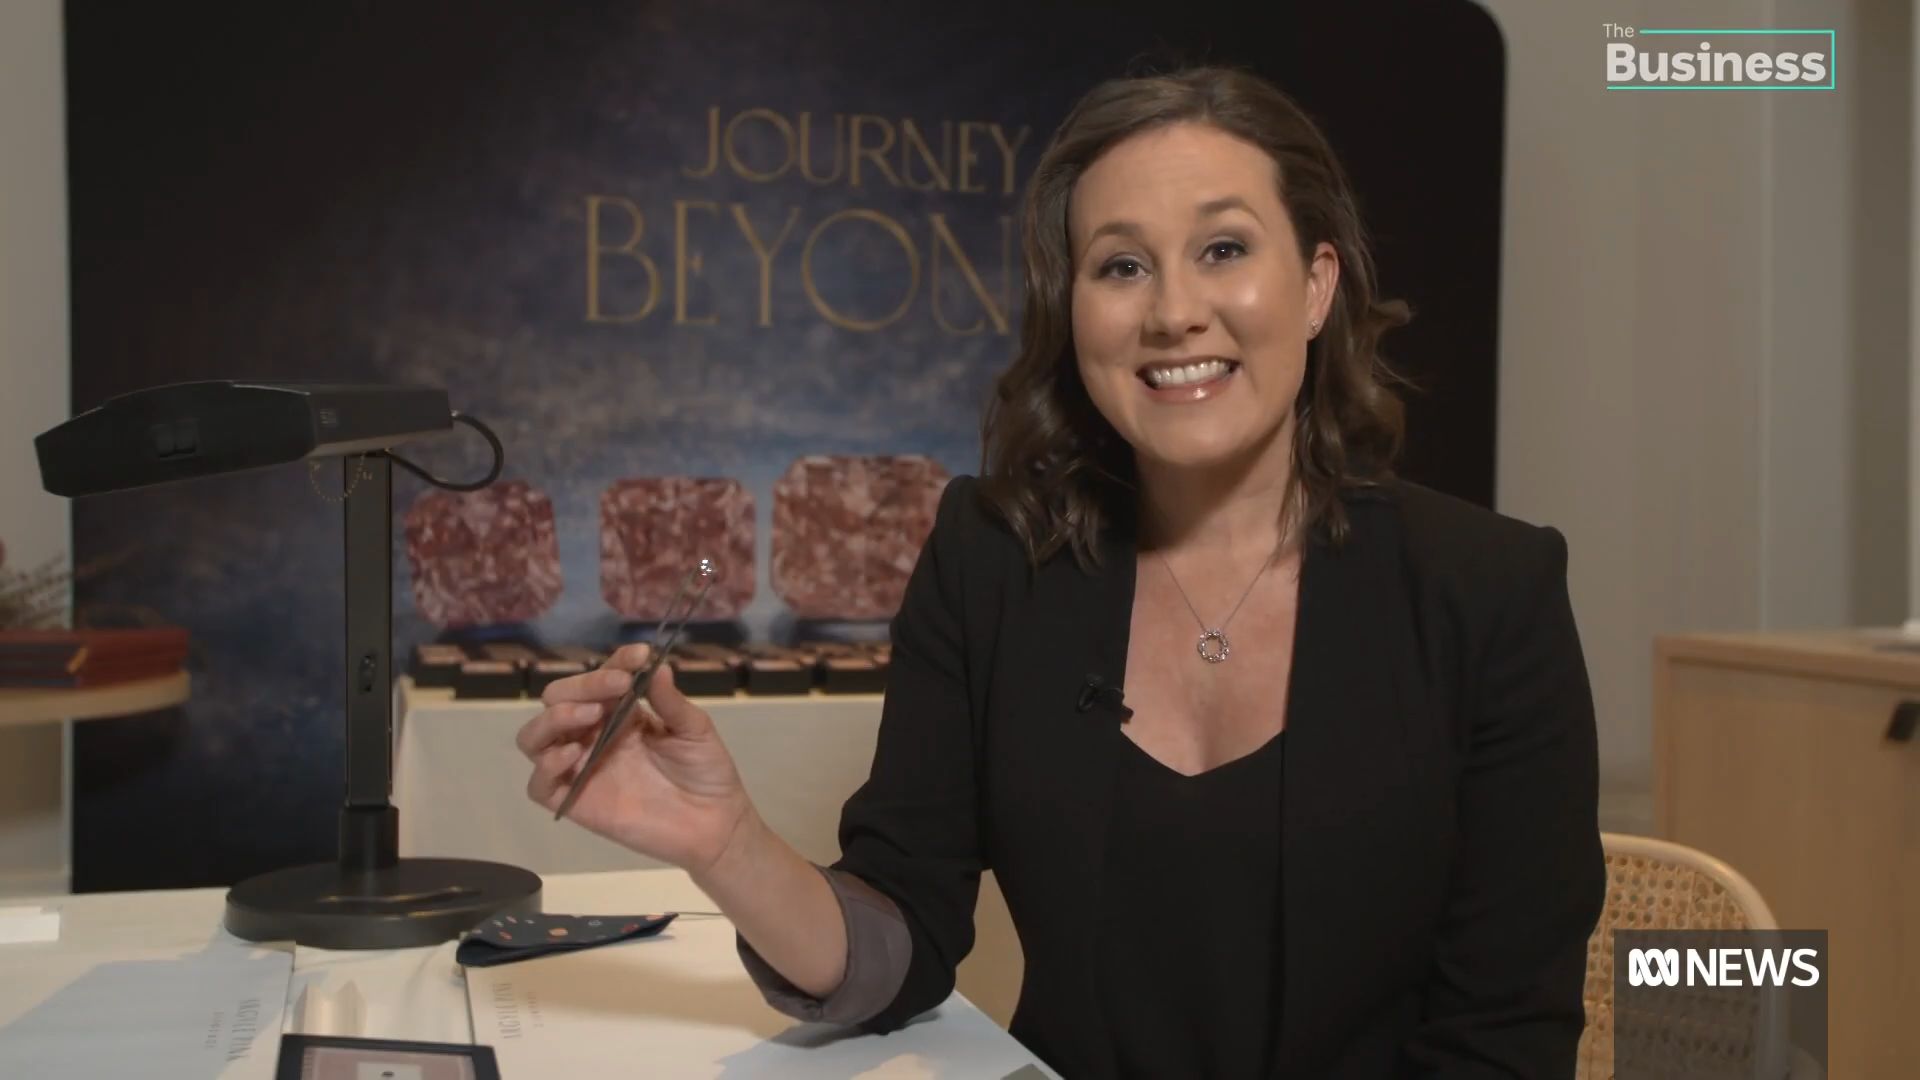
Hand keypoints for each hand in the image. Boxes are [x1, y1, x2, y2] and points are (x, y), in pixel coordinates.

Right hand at [517, 644, 756, 875]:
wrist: (713, 823)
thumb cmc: (705, 772)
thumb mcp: (694, 729)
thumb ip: (670, 701)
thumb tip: (657, 665)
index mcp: (621, 712)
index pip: (601, 678)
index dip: (616, 663)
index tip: (639, 657)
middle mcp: (593, 735)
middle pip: (557, 700)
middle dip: (582, 686)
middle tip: (616, 688)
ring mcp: (581, 768)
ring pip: (534, 739)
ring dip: (554, 719)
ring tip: (589, 715)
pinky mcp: (576, 802)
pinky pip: (539, 786)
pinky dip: (545, 768)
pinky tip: (574, 756)